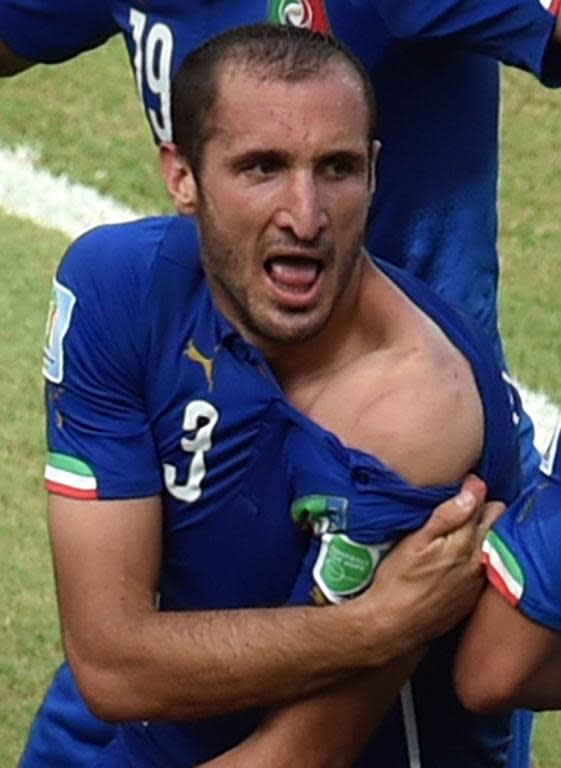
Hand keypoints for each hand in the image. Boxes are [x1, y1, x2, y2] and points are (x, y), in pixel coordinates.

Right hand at [355, 474, 498, 658]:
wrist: (393, 626)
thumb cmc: (397, 581)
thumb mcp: (414, 541)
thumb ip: (447, 515)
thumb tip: (472, 490)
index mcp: (467, 543)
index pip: (486, 503)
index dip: (470, 491)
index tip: (456, 489)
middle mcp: (480, 561)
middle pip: (496, 521)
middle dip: (481, 510)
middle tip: (456, 508)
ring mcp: (479, 581)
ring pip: (490, 543)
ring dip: (479, 534)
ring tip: (453, 533)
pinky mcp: (472, 596)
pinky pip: (483, 566)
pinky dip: (473, 557)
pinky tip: (452, 560)